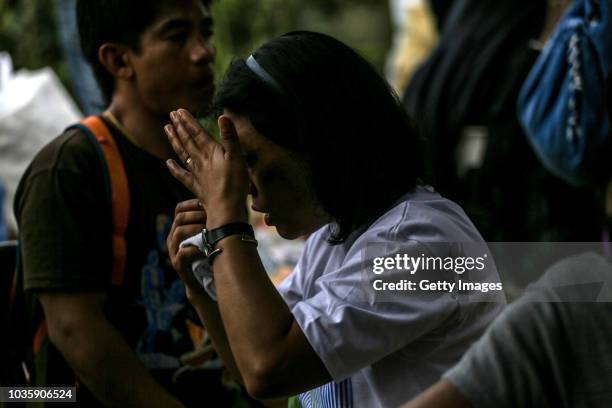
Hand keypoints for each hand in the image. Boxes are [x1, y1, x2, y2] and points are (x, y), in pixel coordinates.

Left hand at [165, 109, 248, 227]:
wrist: (225, 210)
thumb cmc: (235, 184)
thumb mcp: (237, 158)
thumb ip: (230, 136)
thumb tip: (223, 115)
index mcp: (211, 152)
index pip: (197, 132)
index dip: (188, 121)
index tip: (178, 111)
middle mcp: (200, 161)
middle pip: (187, 141)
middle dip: (179, 127)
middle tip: (171, 115)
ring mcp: (196, 174)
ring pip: (182, 154)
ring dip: (174, 141)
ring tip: (166, 130)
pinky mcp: (196, 187)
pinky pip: (182, 175)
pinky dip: (174, 168)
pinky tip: (168, 163)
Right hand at [166, 199, 207, 294]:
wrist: (204, 282)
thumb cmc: (210, 254)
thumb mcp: (209, 235)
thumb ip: (212, 220)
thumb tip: (229, 201)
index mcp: (179, 228)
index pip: (180, 209)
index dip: (193, 204)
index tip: (208, 204)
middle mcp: (173, 238)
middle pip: (179, 218)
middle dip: (197, 215)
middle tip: (212, 218)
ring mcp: (174, 251)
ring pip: (179, 233)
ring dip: (196, 229)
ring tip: (210, 231)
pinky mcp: (178, 265)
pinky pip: (183, 253)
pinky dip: (196, 249)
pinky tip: (207, 248)